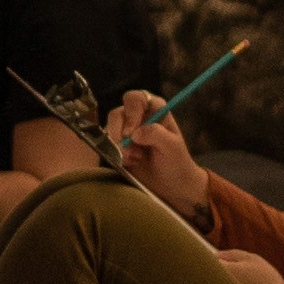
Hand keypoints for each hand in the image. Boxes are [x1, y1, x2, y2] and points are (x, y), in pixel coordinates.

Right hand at [107, 91, 207, 217]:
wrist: (171, 185)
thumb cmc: (176, 163)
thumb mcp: (172, 147)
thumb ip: (156, 134)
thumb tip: (134, 133)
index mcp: (154, 110)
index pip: (136, 98)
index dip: (131, 113)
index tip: (132, 132)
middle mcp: (138, 116)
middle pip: (117, 113)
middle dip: (120, 132)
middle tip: (130, 149)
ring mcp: (126, 130)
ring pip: (110, 129)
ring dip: (118, 146)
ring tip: (135, 157)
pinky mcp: (118, 145)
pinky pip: (107, 144)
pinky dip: (116, 154)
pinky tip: (131, 162)